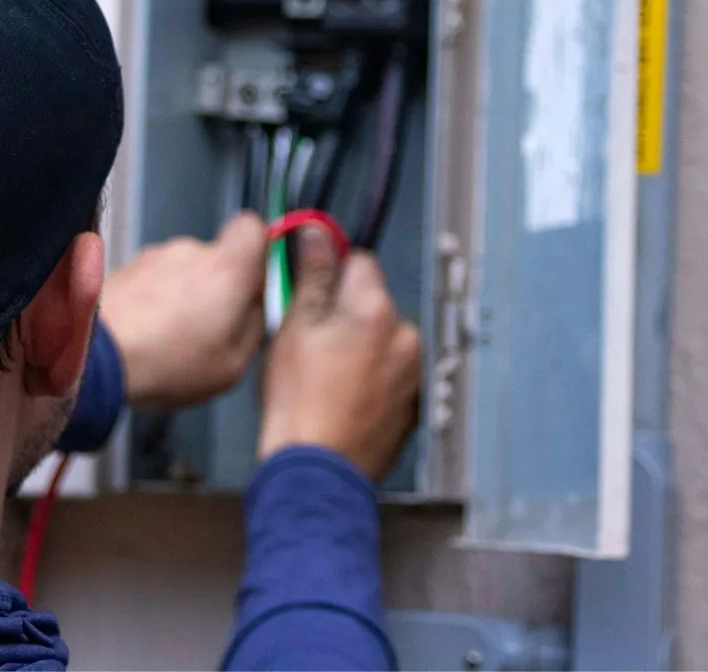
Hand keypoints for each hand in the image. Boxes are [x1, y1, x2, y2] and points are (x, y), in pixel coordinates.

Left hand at [101, 212, 265, 410]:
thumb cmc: (167, 364)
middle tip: (208, 329)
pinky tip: (145, 335)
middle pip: (216, 256)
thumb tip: (256, 309)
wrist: (92, 357)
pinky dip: (152, 302)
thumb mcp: (232, 365)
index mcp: (227, 268)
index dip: (257, 252)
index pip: (253, 227)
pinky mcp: (123, 268)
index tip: (253, 284)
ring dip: (182, 296)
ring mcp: (152, 256)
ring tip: (169, 339)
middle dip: (217, 286)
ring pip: (182, 269)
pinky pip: (151, 280)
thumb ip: (254, 327)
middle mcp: (190, 250)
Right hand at [258, 225, 420, 479]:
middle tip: (308, 342)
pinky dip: (370, 381)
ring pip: (381, 342)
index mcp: (378, 312)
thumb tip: (317, 235)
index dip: (329, 272)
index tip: (310, 287)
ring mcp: (413, 376)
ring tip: (323, 378)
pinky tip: (340, 398)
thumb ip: (312, 275)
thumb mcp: (294, 327)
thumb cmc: (300, 405)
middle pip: (372, 304)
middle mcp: (406, 339)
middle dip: (344, 315)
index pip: (360, 262)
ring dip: (359, 349)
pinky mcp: (411, 408)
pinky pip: (389, 377)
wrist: (315, 471)